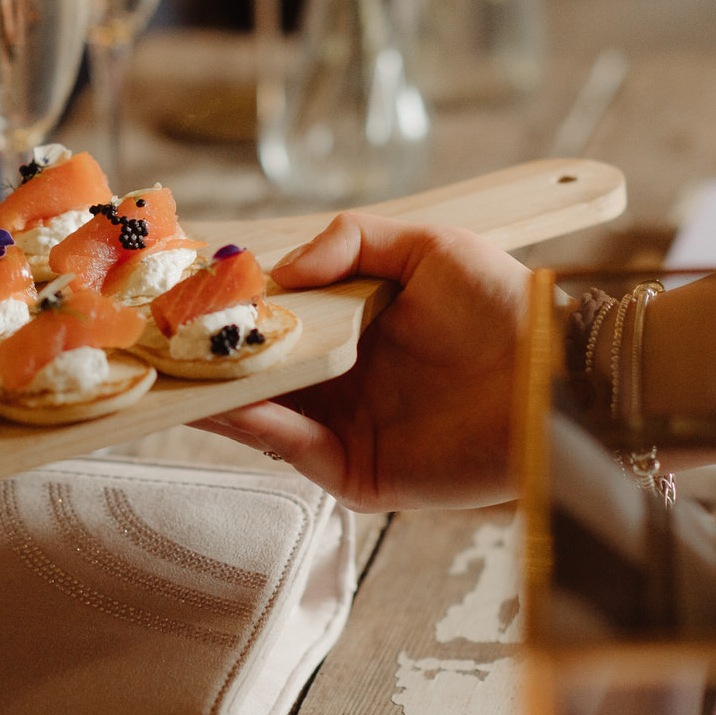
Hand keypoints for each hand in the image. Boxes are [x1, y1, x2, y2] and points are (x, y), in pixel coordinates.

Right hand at [198, 215, 529, 510]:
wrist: (562, 377)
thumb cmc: (507, 307)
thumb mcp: (429, 246)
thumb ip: (352, 239)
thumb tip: (279, 269)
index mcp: (355, 332)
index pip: (276, 324)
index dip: (230, 312)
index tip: (181, 294)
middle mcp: (342, 384)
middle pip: (255, 375)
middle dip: (204, 359)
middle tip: (153, 340)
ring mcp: (345, 431)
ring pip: (262, 415)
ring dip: (216, 394)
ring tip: (173, 370)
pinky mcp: (357, 475)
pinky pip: (295, 450)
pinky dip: (259, 427)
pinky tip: (231, 401)